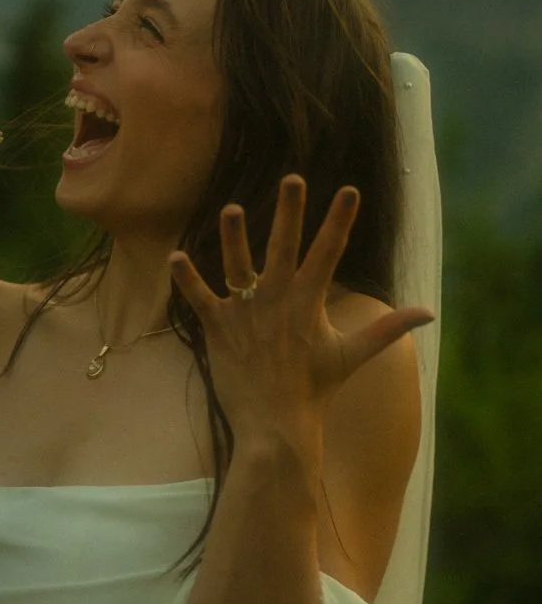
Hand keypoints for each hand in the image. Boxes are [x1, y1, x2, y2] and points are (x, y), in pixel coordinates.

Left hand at [168, 176, 431, 450]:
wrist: (275, 425)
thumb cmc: (315, 390)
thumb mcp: (352, 355)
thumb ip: (388, 328)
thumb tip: (429, 312)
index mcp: (309, 302)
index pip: (329, 252)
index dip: (340, 220)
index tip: (350, 190)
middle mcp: (278, 300)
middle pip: (284, 247)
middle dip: (290, 211)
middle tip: (294, 178)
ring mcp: (246, 312)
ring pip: (238, 266)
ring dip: (234, 237)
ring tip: (232, 208)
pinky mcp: (218, 328)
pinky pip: (199, 298)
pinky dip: (186, 279)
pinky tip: (175, 257)